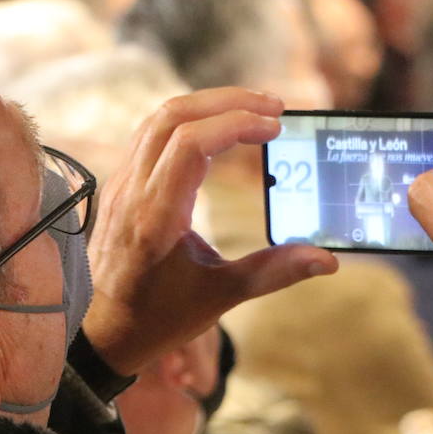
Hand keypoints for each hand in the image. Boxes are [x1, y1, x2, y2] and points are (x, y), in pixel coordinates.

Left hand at [83, 88, 337, 375]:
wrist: (106, 332)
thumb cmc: (159, 318)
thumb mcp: (220, 298)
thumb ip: (274, 272)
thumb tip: (326, 260)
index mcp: (155, 218)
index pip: (190, 143)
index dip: (236, 123)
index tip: (275, 128)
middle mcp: (131, 193)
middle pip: (173, 116)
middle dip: (228, 101)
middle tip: (274, 107)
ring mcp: (120, 185)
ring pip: (158, 118)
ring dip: (207, 104)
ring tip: (252, 110)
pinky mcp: (120, 185)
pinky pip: (149, 134)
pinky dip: (186, 120)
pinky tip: (217, 128)